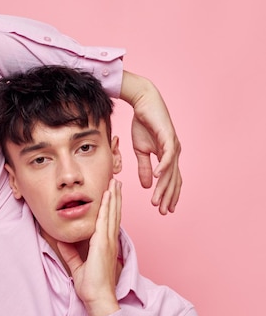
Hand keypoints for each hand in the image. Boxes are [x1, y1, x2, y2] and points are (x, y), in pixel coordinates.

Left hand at [57, 179, 121, 315]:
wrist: (98, 297)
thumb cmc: (91, 286)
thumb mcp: (78, 266)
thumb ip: (71, 254)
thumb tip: (63, 242)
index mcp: (105, 246)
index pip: (109, 222)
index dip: (111, 207)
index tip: (110, 194)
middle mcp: (109, 241)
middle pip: (113, 214)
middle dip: (115, 197)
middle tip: (116, 182)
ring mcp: (108, 241)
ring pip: (112, 214)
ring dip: (113, 197)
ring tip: (115, 183)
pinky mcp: (103, 244)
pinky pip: (105, 221)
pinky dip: (107, 207)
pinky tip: (107, 196)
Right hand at [121, 71, 181, 214]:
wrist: (143, 103)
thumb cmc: (142, 124)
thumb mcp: (140, 151)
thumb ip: (144, 168)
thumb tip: (146, 185)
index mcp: (168, 157)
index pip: (171, 180)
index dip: (169, 195)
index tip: (164, 209)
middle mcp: (174, 153)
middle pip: (173, 180)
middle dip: (167, 197)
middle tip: (162, 211)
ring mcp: (173, 145)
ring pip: (170, 171)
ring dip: (163, 187)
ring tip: (156, 200)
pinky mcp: (168, 137)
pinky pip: (167, 155)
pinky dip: (162, 167)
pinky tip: (156, 177)